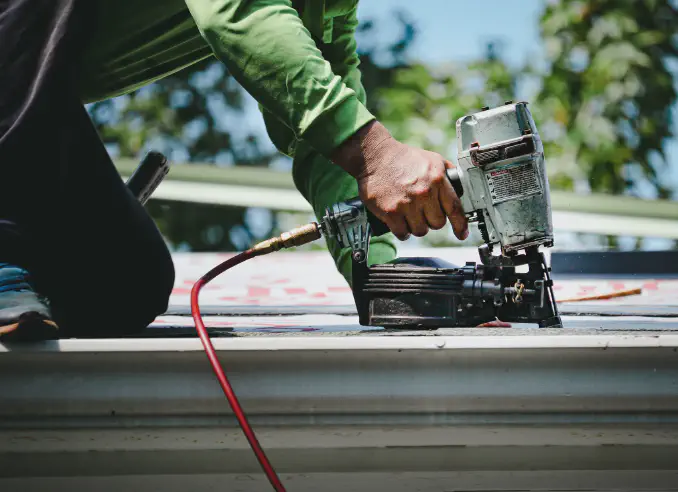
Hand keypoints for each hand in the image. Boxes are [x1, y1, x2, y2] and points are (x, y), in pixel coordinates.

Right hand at [332, 121, 467, 240]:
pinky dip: (402, 231)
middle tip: (423, 212)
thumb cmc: (403, 158)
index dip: (460, 225)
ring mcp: (407, 204)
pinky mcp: (391, 212)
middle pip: (438, 223)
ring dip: (416, 226)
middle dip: (431, 220)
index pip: (455, 208)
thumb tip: (459, 188)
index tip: (462, 234)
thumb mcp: (432, 159)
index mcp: (437, 179)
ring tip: (410, 215)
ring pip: (421, 231)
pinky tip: (400, 223)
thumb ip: (447, 173)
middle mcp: (424, 193)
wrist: (375, 157)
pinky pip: (403, 233)